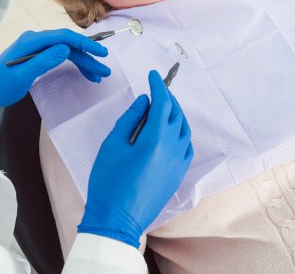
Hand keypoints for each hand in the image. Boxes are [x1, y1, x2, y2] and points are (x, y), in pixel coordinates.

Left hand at [0, 29, 109, 118]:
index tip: (100, 53)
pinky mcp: (38, 56)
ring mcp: (37, 48)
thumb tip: (64, 49)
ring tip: (98, 75)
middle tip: (104, 70)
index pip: (64, 37)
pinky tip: (85, 73)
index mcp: (31, 42)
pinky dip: (74, 64)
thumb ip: (43, 61)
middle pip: (68, 45)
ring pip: (67, 51)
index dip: (84, 44)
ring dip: (83, 62)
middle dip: (88, 56)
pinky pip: (61, 56)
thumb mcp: (21, 75)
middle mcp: (36, 41)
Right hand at [78, 70, 193, 247]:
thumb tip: (144, 101)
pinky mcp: (179, 175)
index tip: (153, 74)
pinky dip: (181, 132)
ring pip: (184, 129)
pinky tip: (171, 131)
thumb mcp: (112, 145)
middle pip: (175, 114)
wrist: (117, 220)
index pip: (162, 103)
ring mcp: (178, 163)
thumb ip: (129, 119)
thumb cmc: (108, 182)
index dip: (158, 85)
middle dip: (167, 97)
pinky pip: (186, 146)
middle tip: (156, 88)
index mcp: (155, 139)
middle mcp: (172, 149)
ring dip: (175, 113)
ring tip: (162, 106)